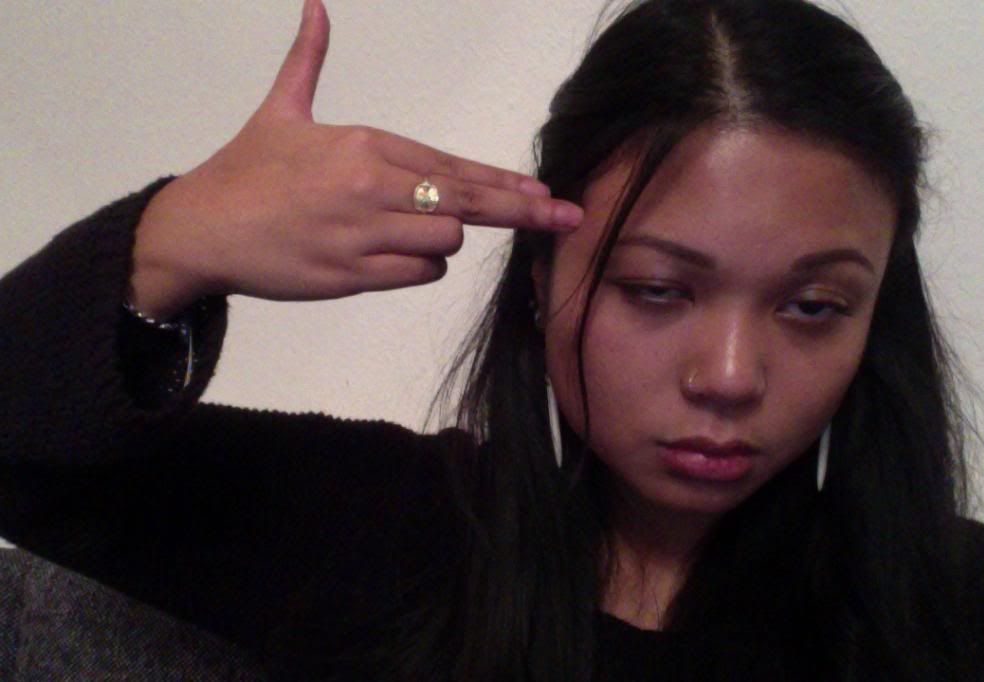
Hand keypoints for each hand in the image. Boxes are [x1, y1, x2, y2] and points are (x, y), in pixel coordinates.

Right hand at [129, 0, 581, 319]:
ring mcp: (363, 234)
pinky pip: (416, 274)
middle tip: (568, 220)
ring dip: (446, 240)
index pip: (451, 166)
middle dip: (523, 212)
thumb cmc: (244, 170)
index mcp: (363, 145)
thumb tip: (315, 7)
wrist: (201, 228)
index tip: (543, 193)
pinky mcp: (351, 275)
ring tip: (414, 232)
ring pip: (445, 241)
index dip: (503, 182)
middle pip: (467, 203)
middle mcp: (372, 188)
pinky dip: (421, 266)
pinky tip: (401, 256)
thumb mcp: (279, 110)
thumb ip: (308, 61)